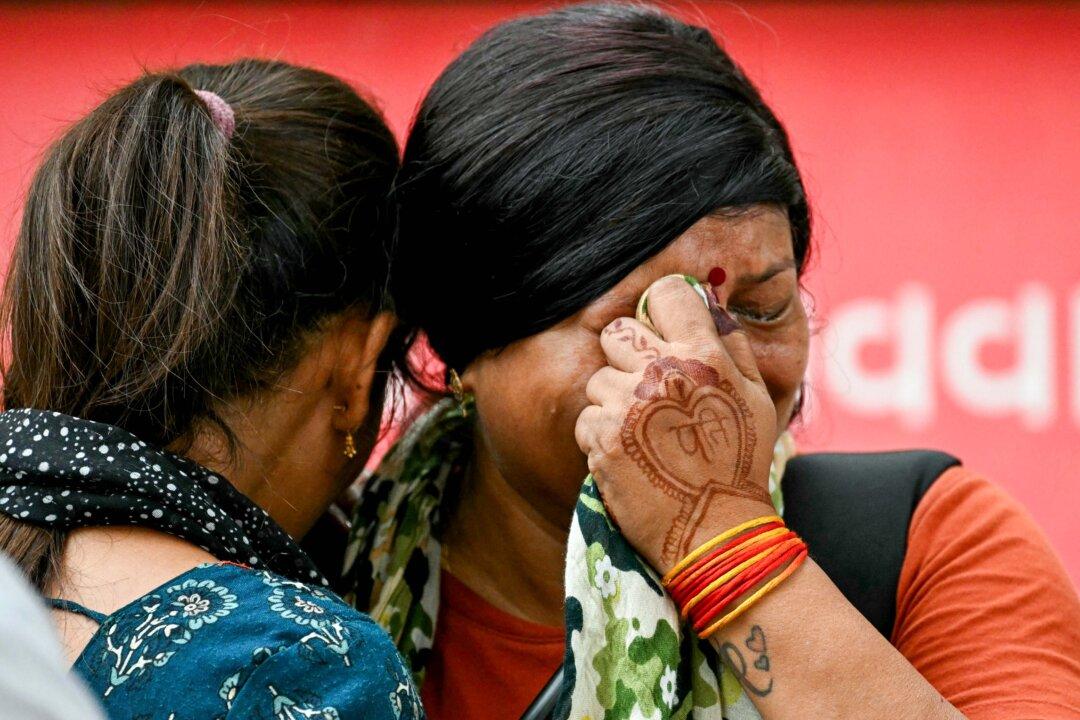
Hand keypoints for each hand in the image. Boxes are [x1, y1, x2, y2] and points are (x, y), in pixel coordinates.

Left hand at [575, 276, 778, 574]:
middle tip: (645, 387)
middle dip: (627, 355)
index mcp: (703, 355)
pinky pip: (586, 417)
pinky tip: (628, 454)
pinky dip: (601, 435)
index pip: (666, 294)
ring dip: (614, 401)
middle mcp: (662, 372)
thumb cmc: (741, 465)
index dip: (662, 310)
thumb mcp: (756, 397)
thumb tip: (709, 306)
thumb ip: (731, 345)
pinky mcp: (604, 439)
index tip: (662, 331)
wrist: (716, 532)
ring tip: (642, 432)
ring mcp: (629, 405)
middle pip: (617, 331)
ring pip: (598, 378)